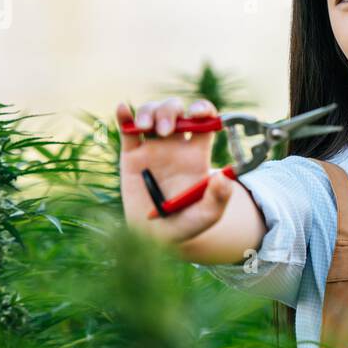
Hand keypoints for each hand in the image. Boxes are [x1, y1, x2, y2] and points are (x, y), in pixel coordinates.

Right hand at [115, 96, 235, 243]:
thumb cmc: (186, 224)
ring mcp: (152, 148)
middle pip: (176, 111)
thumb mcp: (207, 216)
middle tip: (167, 130)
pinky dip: (124, 117)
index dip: (204, 109)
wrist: (156, 238)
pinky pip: (127, 131)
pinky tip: (122, 109)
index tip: (199, 113)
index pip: (205, 121)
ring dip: (149, 112)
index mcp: (196, 154)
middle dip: (171, 110)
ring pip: (151, 114)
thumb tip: (224, 179)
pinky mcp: (131, 156)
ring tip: (146, 128)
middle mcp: (175, 146)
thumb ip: (218, 199)